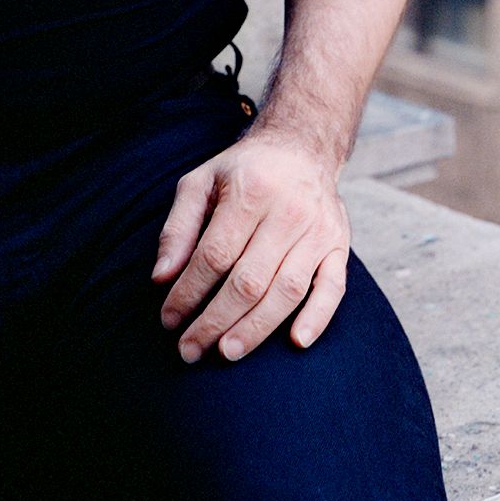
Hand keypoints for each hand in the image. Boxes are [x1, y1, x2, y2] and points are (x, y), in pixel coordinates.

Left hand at [151, 123, 350, 362]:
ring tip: (226, 352)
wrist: (301, 147)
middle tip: (190, 350)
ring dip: (255, 328)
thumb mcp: (201, 183)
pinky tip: (296, 342)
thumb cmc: (243, 171)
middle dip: (215, 320)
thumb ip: (178, 228)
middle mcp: (287, 212)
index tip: (169, 320)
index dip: (189, 291)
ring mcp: (317, 231)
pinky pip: (333, 288)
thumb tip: (161, 277)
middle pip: (249, 280)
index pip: (215, 254)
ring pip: (286, 291)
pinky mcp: (338, 245)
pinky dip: (317, 317)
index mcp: (249, 192)